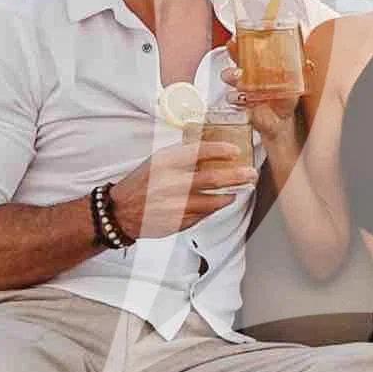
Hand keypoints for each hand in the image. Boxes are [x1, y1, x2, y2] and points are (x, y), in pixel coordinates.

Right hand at [139, 123, 261, 237]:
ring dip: (229, 195)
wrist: (122, 212)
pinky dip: (213, 208)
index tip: (235, 150)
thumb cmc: (141, 184)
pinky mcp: (179, 221)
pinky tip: (217, 203)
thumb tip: (209, 152)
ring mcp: (177, 204)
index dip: (221, 150)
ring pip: (213, 200)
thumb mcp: (157, 162)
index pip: (199, 152)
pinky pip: (204, 214)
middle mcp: (173, 183)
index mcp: (166, 163)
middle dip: (237, 176)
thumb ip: (181, 157)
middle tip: (250, 174)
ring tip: (237, 191)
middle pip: (213, 178)